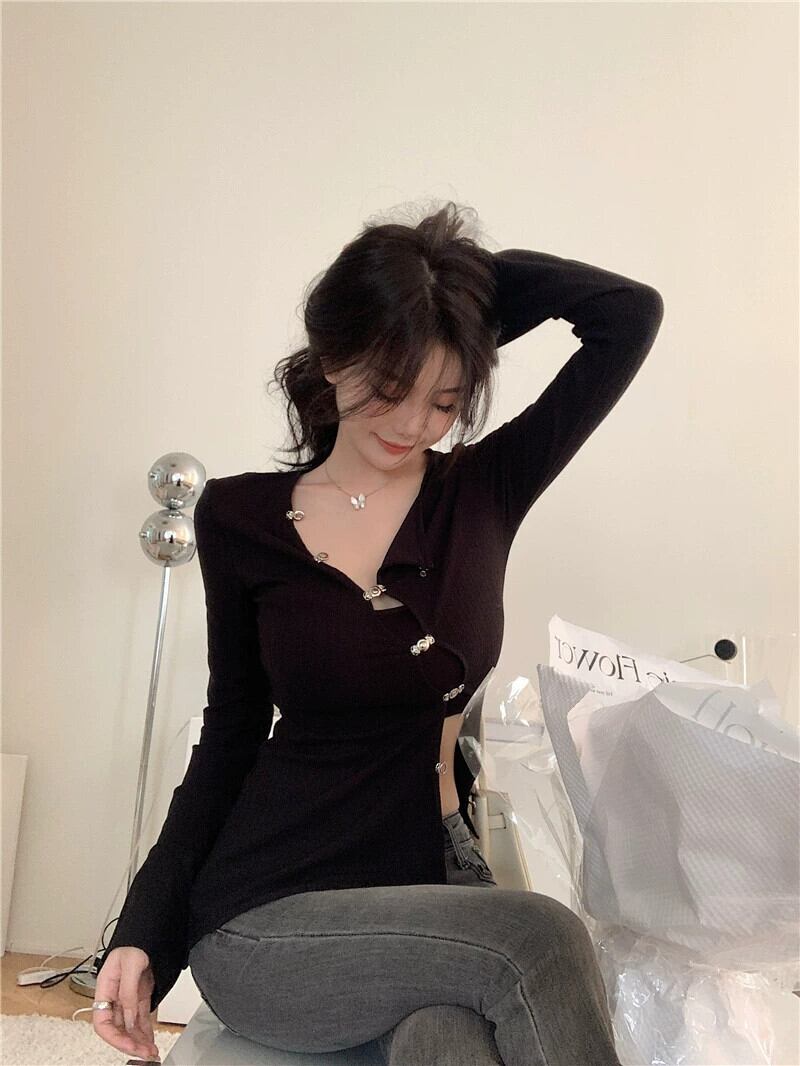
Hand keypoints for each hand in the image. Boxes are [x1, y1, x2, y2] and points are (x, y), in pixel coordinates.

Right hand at [92, 946, 160, 1061]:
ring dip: (139, 1042)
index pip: (102, 1022)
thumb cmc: (134, 943)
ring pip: (130, 1027)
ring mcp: (127, 999)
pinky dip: (145, 1032)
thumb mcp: (131, 964)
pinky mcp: (139, 997)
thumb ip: (128, 992)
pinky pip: (140, 1020)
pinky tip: (150, 1042)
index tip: (129, 1045)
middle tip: (145, 1054)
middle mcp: (114, 997)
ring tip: (151, 1053)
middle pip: (117, 1029)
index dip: (114, 1037)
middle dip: (130, 1044)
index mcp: (105, 990)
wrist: (147, 934)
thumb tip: (128, 1018)